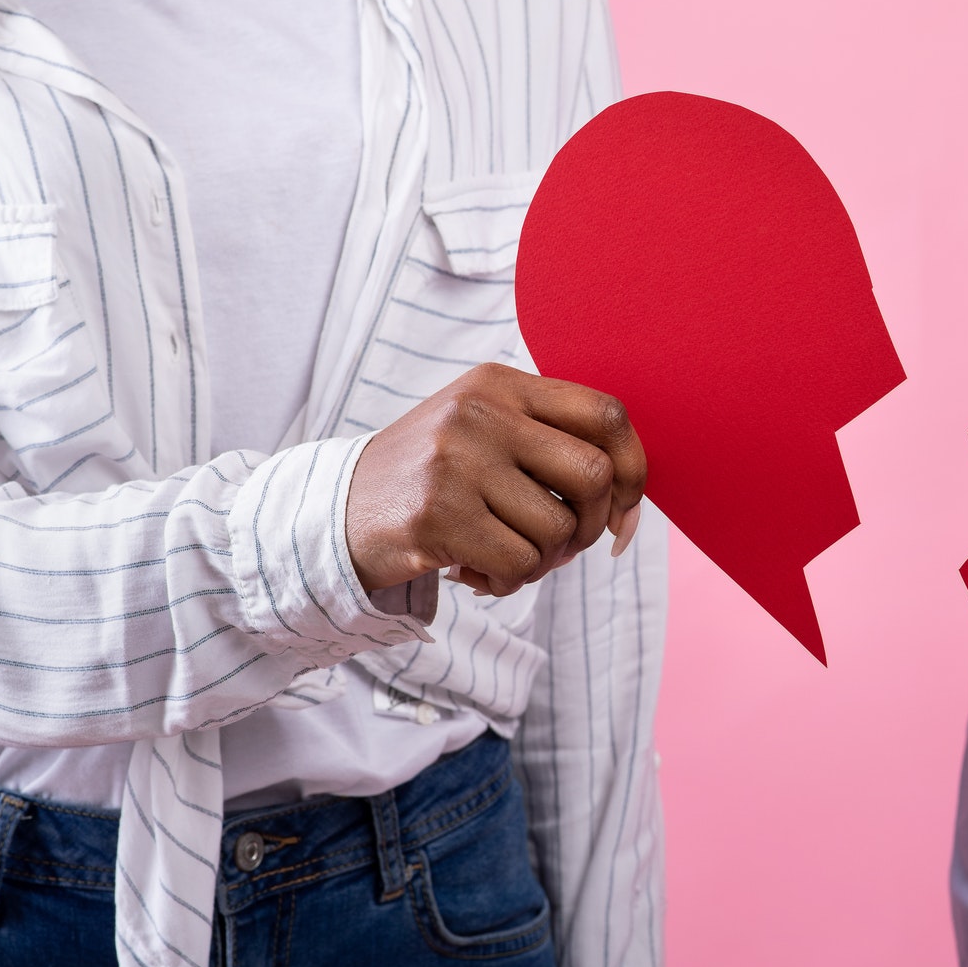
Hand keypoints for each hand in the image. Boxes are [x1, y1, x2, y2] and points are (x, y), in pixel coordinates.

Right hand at [345, 363, 645, 596]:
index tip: (622, 513)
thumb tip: (629, 503)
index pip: (606, 415)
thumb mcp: (485, 433)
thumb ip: (550, 446)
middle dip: (590, 526)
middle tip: (560, 545)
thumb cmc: (432, 479)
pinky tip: (477, 573)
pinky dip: (510, 581)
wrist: (334, 510)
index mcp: (501, 384)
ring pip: (557, 530)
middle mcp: (480, 412)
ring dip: (543, 562)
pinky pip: (518, 563)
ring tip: (504, 557)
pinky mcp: (435, 513)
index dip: (633, 471)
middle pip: (594, 475)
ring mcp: (456, 460)